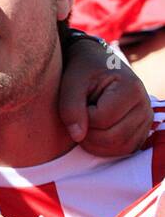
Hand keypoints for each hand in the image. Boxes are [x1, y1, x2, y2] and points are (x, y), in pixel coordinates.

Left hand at [59, 39, 150, 156]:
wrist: (96, 65)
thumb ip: (70, 107)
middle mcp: (145, 106)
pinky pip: (123, 150)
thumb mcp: (72, 82)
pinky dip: (104, 148)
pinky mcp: (141, 132)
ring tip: (84, 123)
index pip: (102, 119)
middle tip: (77, 118)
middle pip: (113, 137)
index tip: (77, 102)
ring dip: (94, 143)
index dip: (81, 116)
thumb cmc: (83, 71)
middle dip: (87, 134)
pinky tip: (93, 132)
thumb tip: (77, 136)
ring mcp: (146, 121)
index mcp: (131, 88)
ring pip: (119, 147)